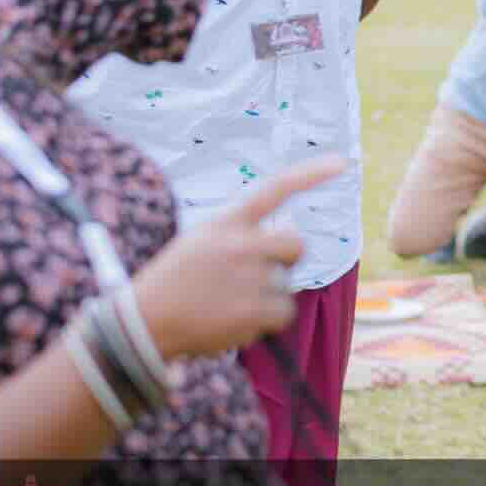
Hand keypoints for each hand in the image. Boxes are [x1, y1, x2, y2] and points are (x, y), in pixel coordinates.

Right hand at [133, 157, 345, 358]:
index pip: (276, 189)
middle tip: (256, 276)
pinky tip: (236, 320)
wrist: (143, 322)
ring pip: (286, 285)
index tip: (342, 163)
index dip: (311, 174)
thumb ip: (240, 236)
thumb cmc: (174, 282)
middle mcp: (241, 244)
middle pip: (295, 245)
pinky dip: (267, 321)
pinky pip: (283, 313)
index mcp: (226, 222)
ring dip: (267, 297)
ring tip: (228, 304)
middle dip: (285, 261)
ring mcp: (249, 276)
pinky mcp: (253, 309)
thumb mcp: (201, 242)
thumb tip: (288, 244)